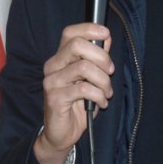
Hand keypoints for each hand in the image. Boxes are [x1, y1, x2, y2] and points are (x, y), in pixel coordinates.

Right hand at [34, 23, 113, 163]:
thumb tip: (106, 38)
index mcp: (61, 58)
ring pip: (84, 67)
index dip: (89, 29)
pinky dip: (99, 96)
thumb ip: (96, 59)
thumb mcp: (90, 79)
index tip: (106, 34)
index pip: (70, 33)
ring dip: (103, 81)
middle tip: (110, 72)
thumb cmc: (77, 105)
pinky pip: (84, 89)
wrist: (61, 134)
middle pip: (77, 45)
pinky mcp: (55, 98)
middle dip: (101, 57)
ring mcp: (52, 81)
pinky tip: (101, 103)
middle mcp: (53, 66)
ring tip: (107, 93)